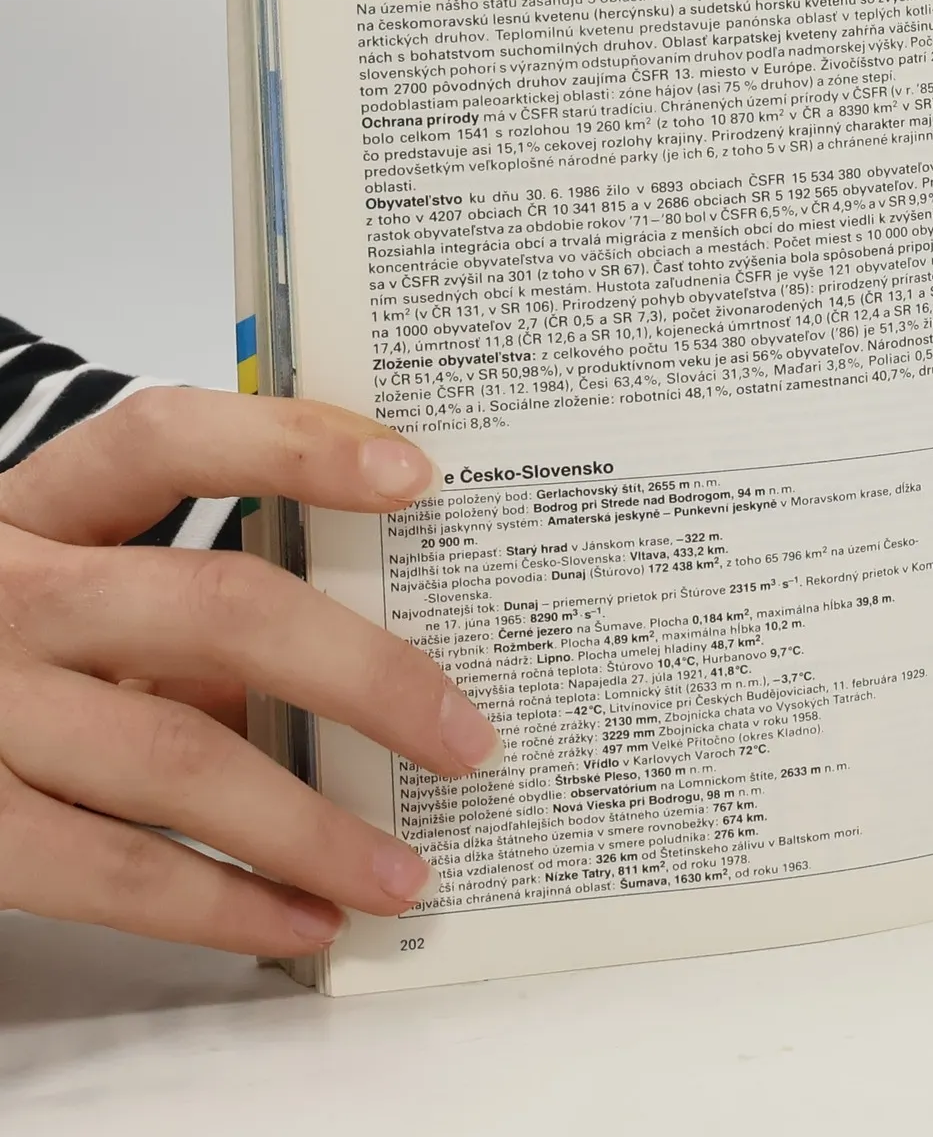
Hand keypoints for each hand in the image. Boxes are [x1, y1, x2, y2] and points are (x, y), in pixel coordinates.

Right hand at [0, 388, 499, 955]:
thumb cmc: (8, 640)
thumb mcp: (73, 587)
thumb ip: (188, 606)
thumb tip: (376, 657)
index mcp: (37, 505)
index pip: (167, 436)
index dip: (293, 444)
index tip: (416, 475)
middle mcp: (3, 594)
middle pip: (210, 605)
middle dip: (359, 672)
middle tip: (464, 736)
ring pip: (172, 757)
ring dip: (309, 824)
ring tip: (406, 868)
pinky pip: (107, 872)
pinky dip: (222, 903)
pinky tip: (304, 918)